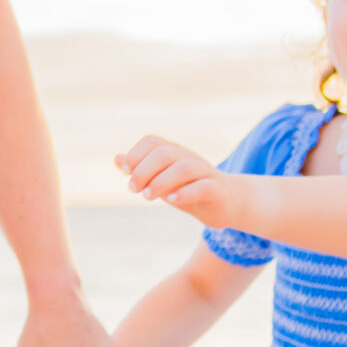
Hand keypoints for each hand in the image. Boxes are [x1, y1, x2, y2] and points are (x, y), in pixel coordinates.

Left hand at [119, 135, 251, 228]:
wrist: (228, 204)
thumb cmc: (189, 190)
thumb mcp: (162, 181)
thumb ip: (141, 171)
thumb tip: (118, 159)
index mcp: (175, 153)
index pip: (153, 142)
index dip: (136, 154)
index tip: (125, 171)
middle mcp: (190, 158)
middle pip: (165, 153)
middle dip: (144, 171)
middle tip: (134, 189)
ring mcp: (206, 173)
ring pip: (184, 168)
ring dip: (161, 182)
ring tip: (148, 197)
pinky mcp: (219, 190)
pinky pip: (204, 186)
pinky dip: (185, 192)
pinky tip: (171, 200)